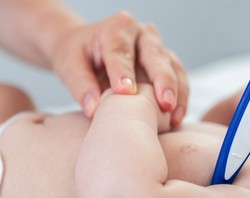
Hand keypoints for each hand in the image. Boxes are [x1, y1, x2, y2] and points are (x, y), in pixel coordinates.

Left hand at [51, 11, 188, 125]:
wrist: (88, 50)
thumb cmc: (77, 55)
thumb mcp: (69, 64)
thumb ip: (80, 85)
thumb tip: (94, 110)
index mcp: (117, 28)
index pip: (120, 51)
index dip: (124, 72)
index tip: (125, 93)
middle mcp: (142, 34)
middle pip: (156, 56)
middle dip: (163, 81)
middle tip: (165, 104)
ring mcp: (157, 47)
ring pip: (173, 67)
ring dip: (177, 93)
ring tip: (175, 117)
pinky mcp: (165, 63)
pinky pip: (179, 78)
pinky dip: (180, 98)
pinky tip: (177, 118)